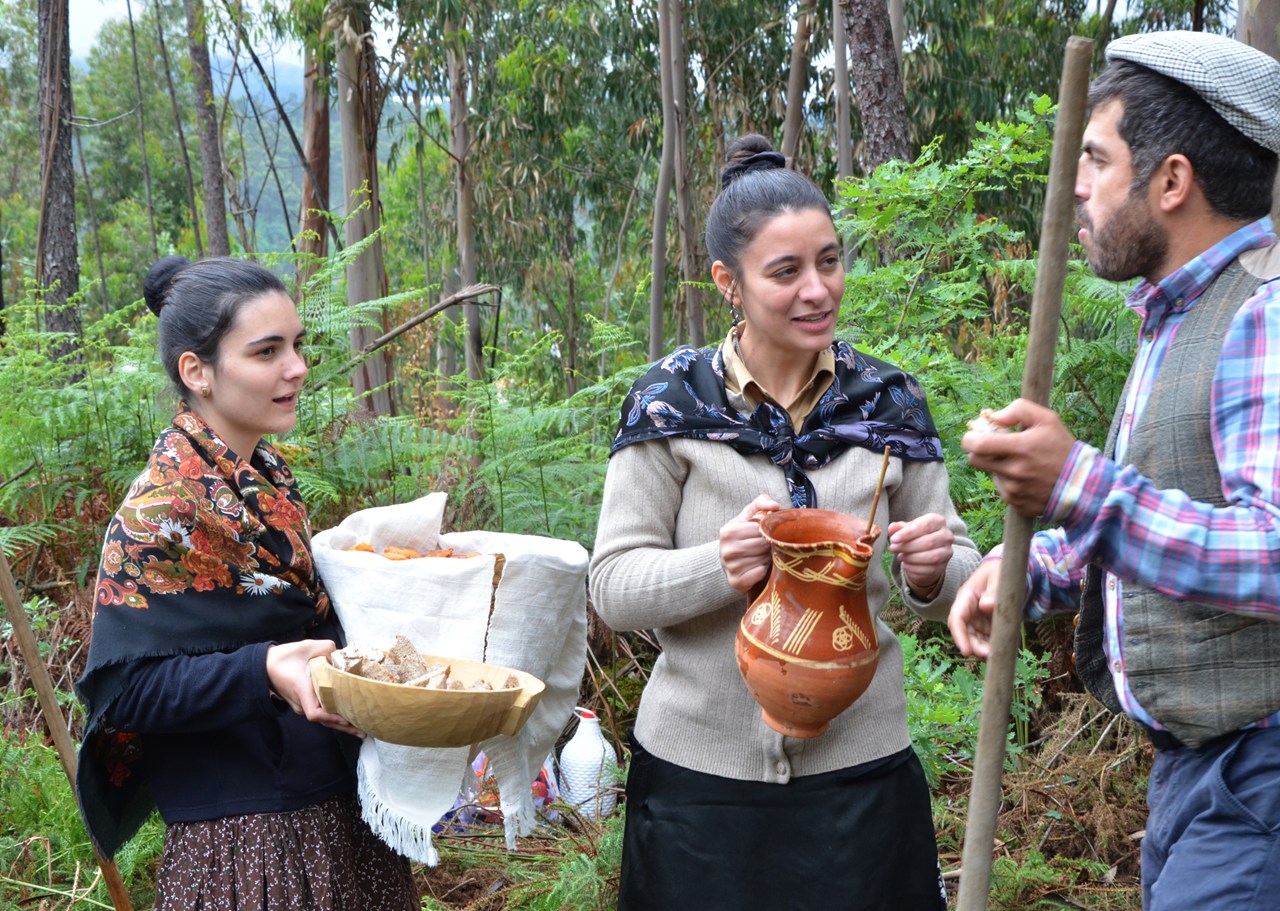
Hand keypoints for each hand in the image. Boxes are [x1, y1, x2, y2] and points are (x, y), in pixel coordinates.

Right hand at [266, 639, 365, 737]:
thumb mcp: (306, 647)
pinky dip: (334, 716)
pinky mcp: (303, 704)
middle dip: (344, 726)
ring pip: (323, 718)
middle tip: (364, 731)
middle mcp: (301, 703)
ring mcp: (301, 705)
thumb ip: (327, 648)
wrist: (264, 666)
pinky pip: (320, 712)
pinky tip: (349, 718)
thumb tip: (342, 655)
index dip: (331, 717)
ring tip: (361, 729)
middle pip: (324, 720)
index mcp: (302, 690)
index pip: (315, 713)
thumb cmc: (283, 658)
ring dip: (341, 723)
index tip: (346, 718)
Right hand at [720, 494, 780, 592]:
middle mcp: (726, 549)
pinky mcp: (736, 581)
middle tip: (766, 547)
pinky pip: (759, 573)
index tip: (764, 535)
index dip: (766, 532)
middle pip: (762, 545)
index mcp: (728, 531)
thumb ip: (761, 503)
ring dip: (767, 558)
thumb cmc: (742, 536)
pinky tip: (759, 568)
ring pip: (762, 560)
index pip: (760, 530)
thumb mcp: (748, 516)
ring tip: (762, 556)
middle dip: (768, 546)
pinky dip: (763, 571)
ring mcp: (730, 567)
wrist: (729, 561)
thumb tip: (775, 506)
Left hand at [887, 513, 952, 595]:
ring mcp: (946, 552)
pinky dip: (914, 568)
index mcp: (938, 521)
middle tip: (893, 548)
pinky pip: (929, 569)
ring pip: (930, 557)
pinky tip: (905, 564)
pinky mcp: (943, 566)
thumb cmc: (916, 536)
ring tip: (899, 556)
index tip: (894, 539)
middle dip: (907, 546)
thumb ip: (899, 528)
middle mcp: (946, 535)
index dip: (908, 533)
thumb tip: (892, 527)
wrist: (925, 554)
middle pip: (928, 542)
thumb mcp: (907, 529)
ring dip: (911, 557)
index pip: (925, 525)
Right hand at [949, 559, 1000, 658]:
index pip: (957, 618)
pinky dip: (994, 647)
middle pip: (965, 634)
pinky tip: (1005, 649)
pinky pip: (988, 640)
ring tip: (999, 655)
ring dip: (984, 650)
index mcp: (966, 598)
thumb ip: (993, 590)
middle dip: (974, 647)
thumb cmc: (1000, 570)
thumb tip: (986, 605)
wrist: (1008, 572)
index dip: (959, 636)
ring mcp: (978, 620)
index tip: (966, 651)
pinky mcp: (988, 626)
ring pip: (976, 640)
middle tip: (990, 655)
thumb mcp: (998, 575)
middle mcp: (969, 611)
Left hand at [961, 399, 1076, 516]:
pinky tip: (1026, 477)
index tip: (974, 435)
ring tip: (1020, 462)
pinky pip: (1002, 489)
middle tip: (991, 446)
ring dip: (998, 466)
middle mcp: (1014, 472)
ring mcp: (1014, 490)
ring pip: (990, 474)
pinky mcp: (1016, 503)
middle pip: (974, 461)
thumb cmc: (1063, 448)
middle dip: (978, 451)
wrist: (1083, 485)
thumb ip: (1019, 410)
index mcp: (1020, 448)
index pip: (976, 445)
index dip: (969, 439)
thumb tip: (994, 416)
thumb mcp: (1047, 419)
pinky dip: (1008, 481)